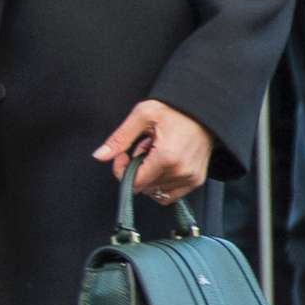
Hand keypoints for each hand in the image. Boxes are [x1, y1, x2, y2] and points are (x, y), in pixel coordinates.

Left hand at [94, 99, 214, 202]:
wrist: (204, 109)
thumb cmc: (176, 110)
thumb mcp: (142, 115)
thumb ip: (119, 139)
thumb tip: (100, 156)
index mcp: (166, 157)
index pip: (134, 183)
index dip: (122, 171)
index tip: (124, 155)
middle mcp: (181, 171)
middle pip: (144, 187)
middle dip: (138, 170)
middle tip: (144, 148)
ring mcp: (191, 178)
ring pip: (156, 192)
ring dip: (150, 176)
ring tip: (156, 154)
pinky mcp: (197, 180)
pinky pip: (170, 195)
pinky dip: (161, 184)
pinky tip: (163, 165)